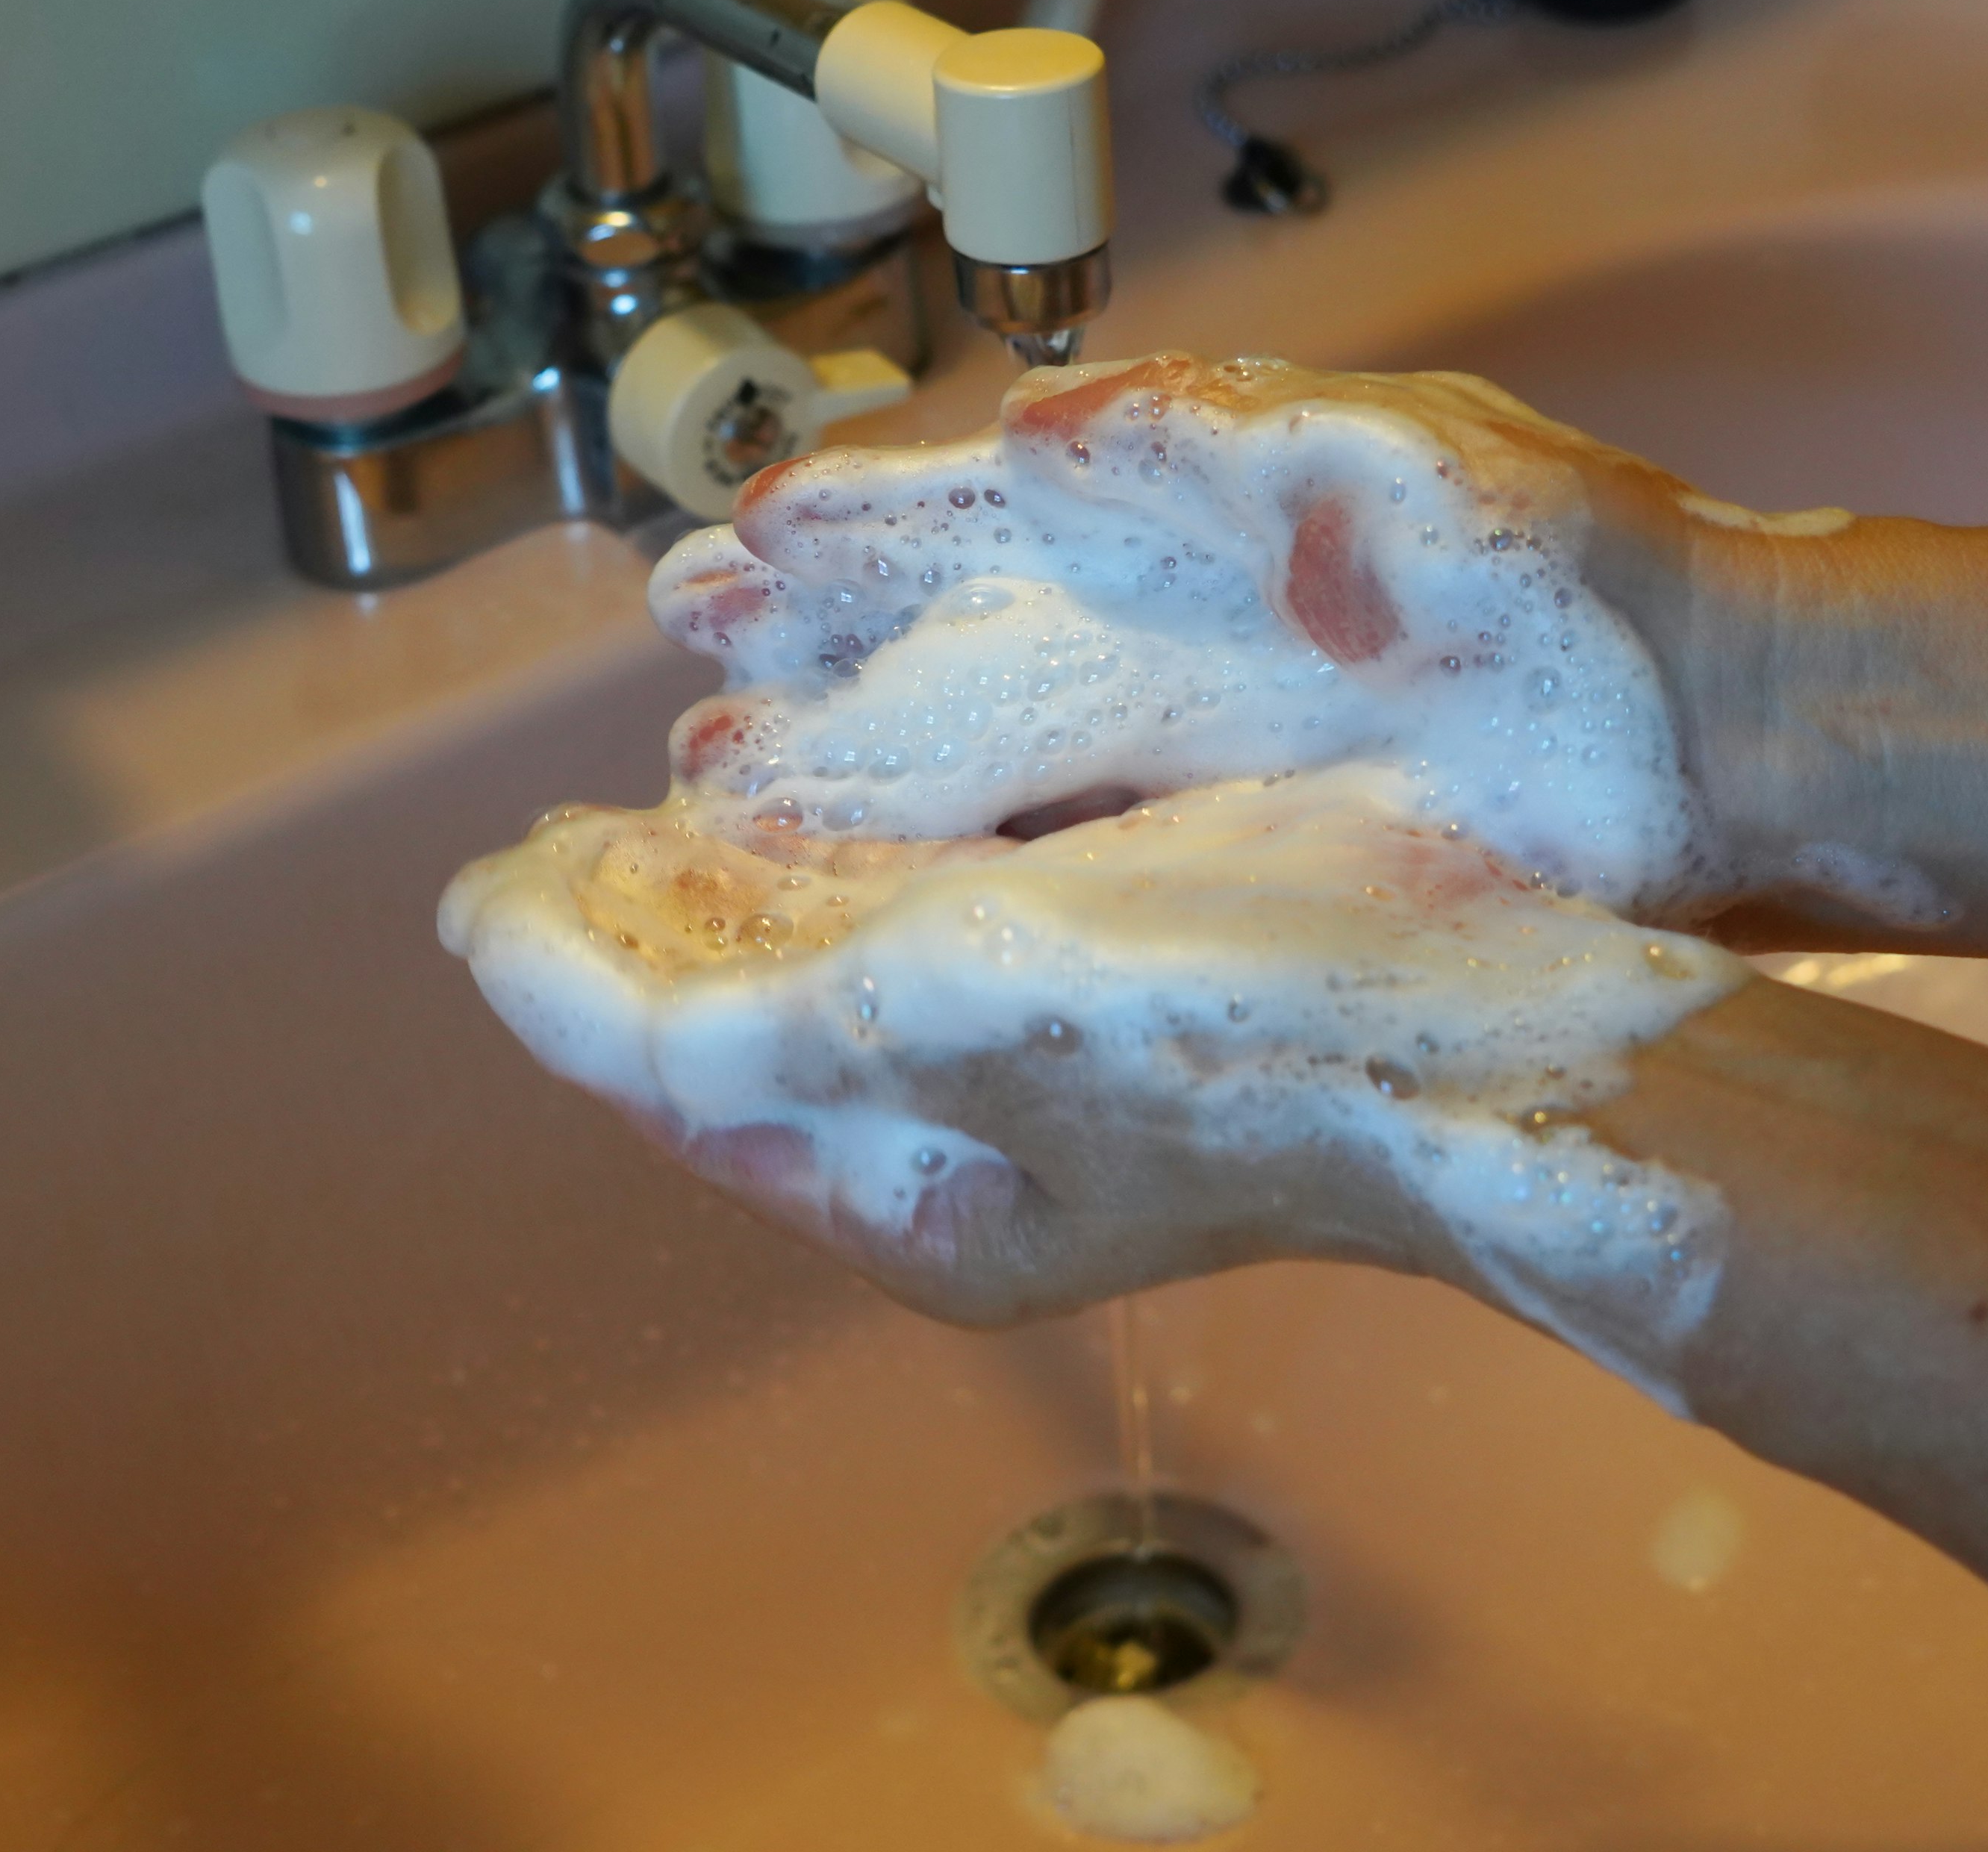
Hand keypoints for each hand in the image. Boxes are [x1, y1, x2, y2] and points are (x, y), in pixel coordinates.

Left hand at [445, 766, 1742, 1337]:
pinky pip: (951, 918)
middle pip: (758, 1026)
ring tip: (701, 775)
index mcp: (906, 1211)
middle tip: (595, 805)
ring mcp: (1053, 1084)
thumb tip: (491, 943)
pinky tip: (868, 780)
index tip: (512, 855)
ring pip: (854, 965)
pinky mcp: (1128, 999)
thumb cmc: (1213, 1037)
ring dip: (771, 870)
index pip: (674, 1083)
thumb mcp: (912, 1020)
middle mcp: (967, 1163)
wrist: (1496, 1030)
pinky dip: (882, 853)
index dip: (576, 968)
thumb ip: (687, 1008)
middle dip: (670, 916)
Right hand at [648, 353, 1756, 917]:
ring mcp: (1205, 750)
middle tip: (682, 674)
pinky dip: (973, 876)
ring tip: (724, 796)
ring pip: (992, 757)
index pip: (990, 510)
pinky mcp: (1245, 857)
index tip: (739, 548)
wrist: (1714, 734)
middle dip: (815, 649)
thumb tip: (1047, 426)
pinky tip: (880, 908)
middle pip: (958, 636)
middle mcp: (1179, 632)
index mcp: (1201, 517)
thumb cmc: (1590, 575)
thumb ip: (1234, 438)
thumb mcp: (1422, 463)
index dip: (861, 528)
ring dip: (859, 774)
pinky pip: (1074, 864)